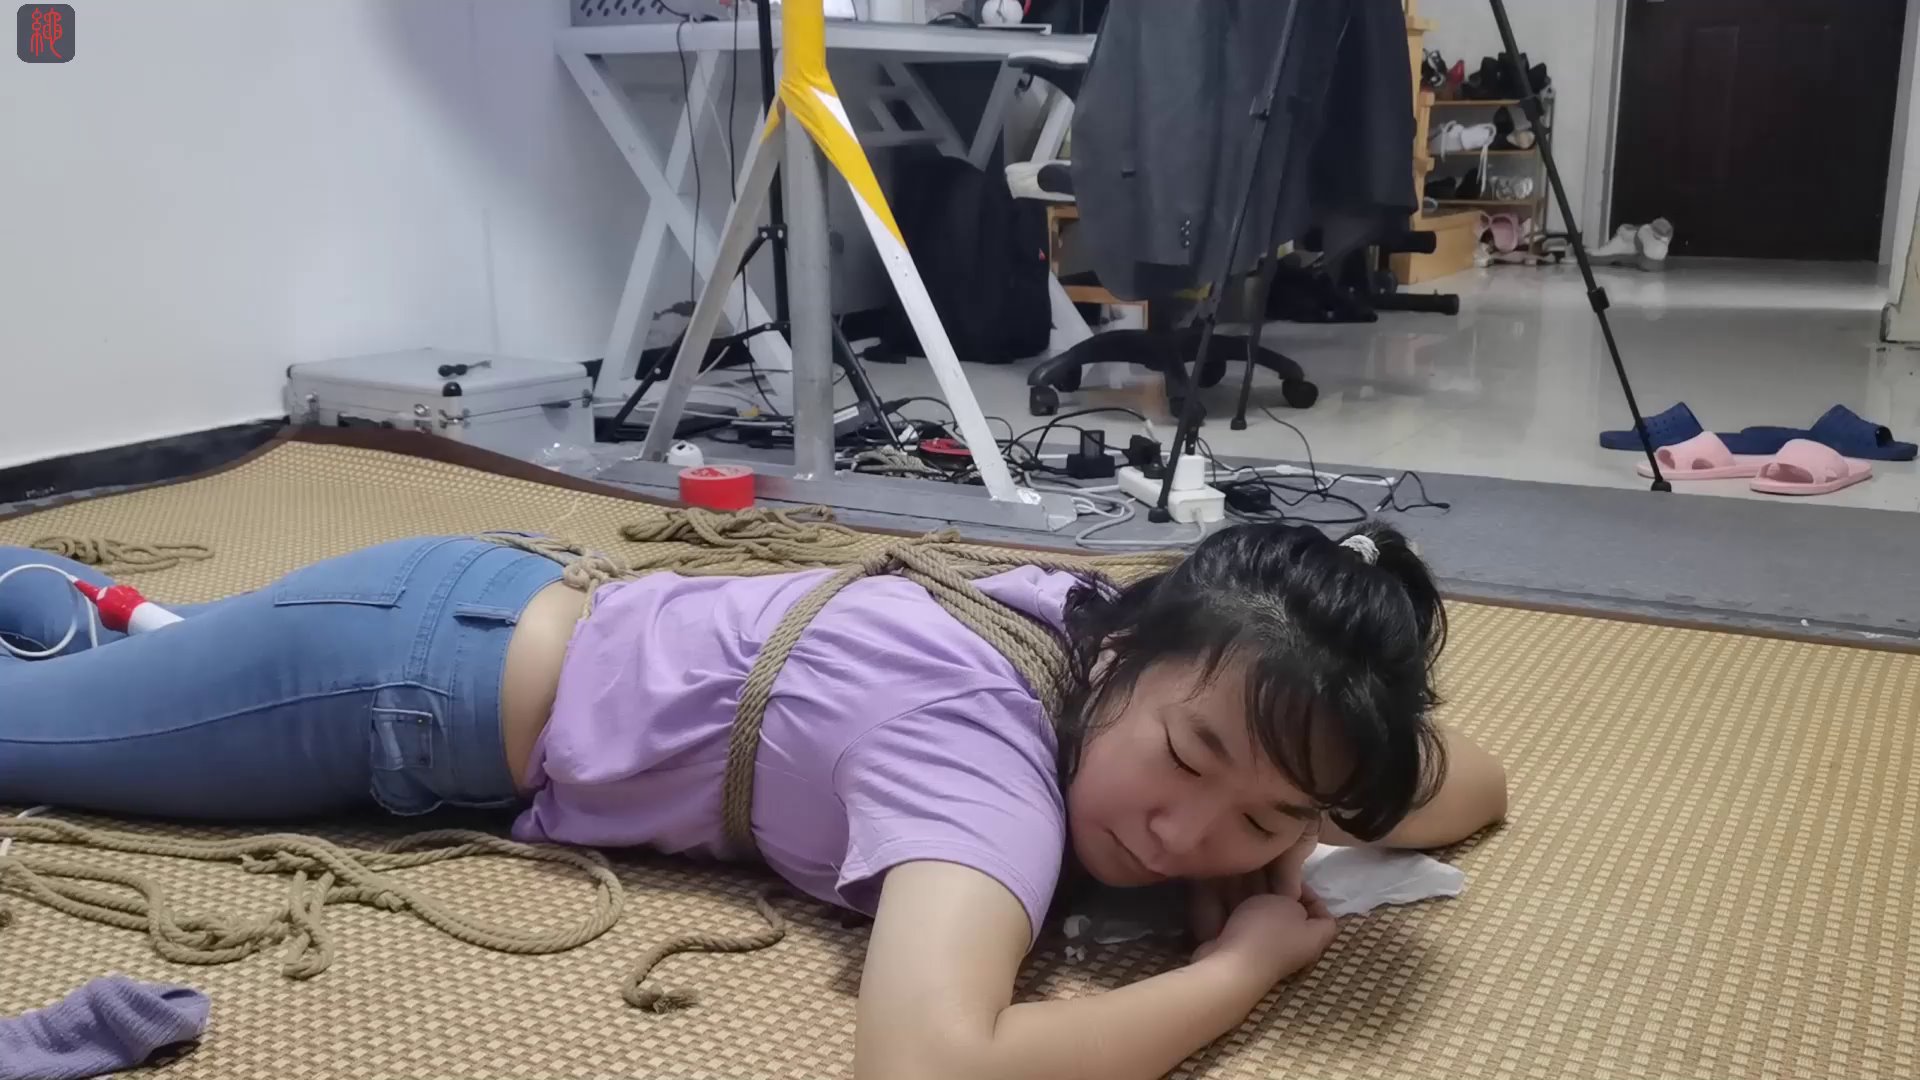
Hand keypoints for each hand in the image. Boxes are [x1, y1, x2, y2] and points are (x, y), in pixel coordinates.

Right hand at [1187, 830, 1335, 985]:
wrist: (1231, 964)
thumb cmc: (1266, 932)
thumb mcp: (1287, 903)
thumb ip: (1295, 899)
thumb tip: (1292, 904)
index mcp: (1314, 939)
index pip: (1327, 919)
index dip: (1314, 897)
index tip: (1293, 882)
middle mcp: (1297, 951)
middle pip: (1297, 920)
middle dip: (1283, 899)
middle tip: (1269, 883)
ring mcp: (1273, 957)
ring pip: (1272, 925)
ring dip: (1261, 907)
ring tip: (1247, 889)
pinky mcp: (1250, 958)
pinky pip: (1253, 932)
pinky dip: (1246, 918)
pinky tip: (1233, 905)